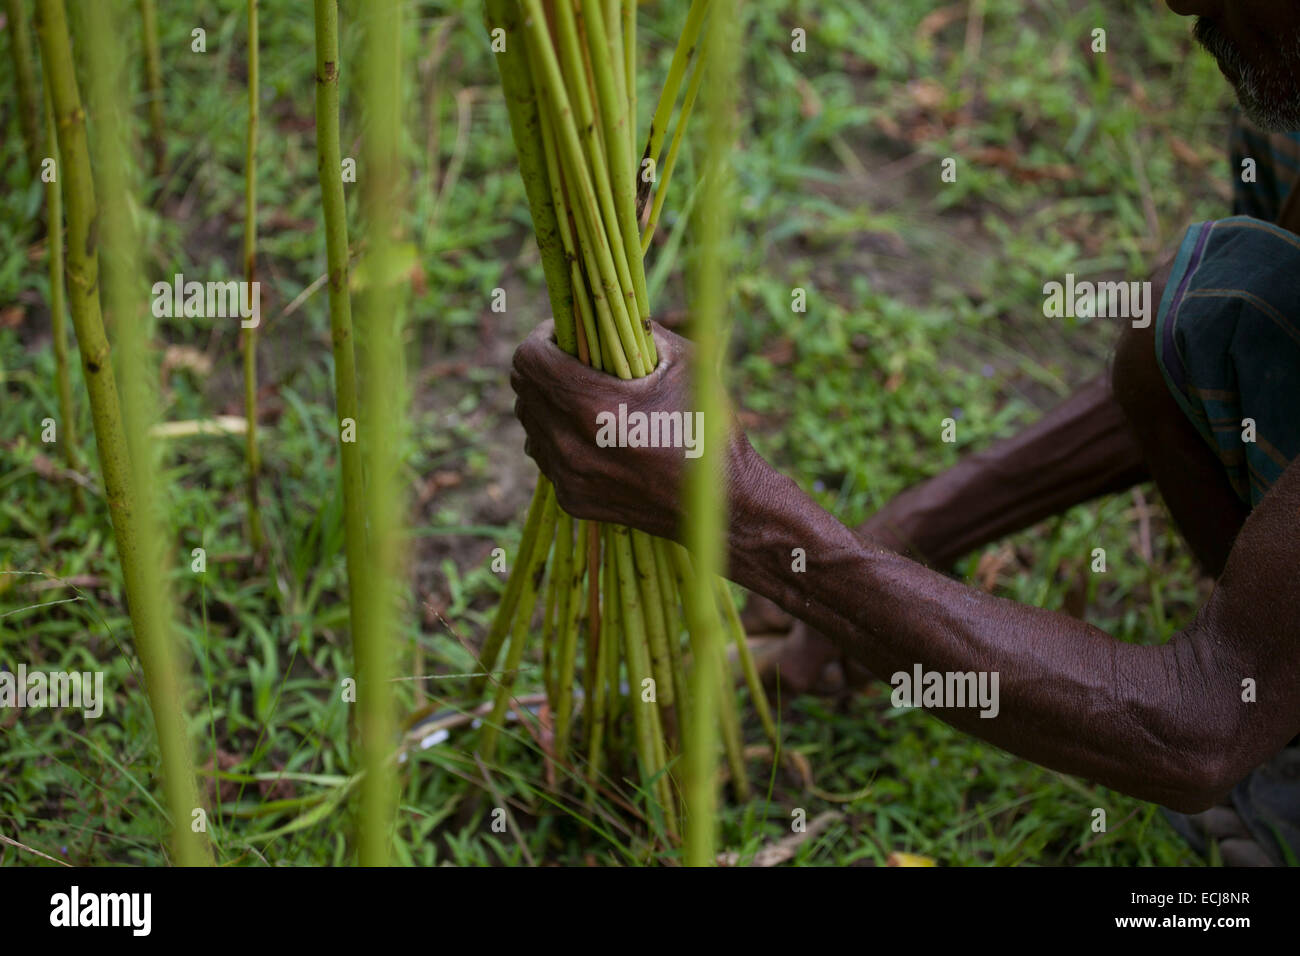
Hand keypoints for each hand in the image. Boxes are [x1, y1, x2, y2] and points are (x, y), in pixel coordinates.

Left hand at [510, 319, 755, 540]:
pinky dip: (560, 439)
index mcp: (593, 406)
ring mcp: (567, 476)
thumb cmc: (708, 428)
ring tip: (587, 402)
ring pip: (530, 423)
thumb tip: (610, 311)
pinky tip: (596, 437)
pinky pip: (545, 456)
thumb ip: (640, 329)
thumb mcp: (685, 363)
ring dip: (550, 405)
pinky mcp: (571, 498)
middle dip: (545, 368)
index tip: (568, 336)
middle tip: (577, 364)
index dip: (544, 338)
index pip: (528, 358)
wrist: (718, 506)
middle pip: (523, 389)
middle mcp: (569, 444)